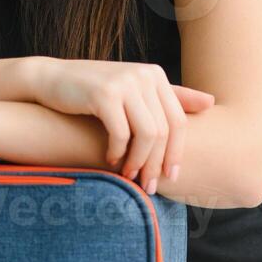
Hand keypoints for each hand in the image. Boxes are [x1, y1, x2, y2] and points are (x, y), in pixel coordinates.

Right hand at [25, 58, 215, 192]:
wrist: (50, 80)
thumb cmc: (94, 91)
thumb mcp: (134, 92)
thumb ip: (171, 97)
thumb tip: (211, 102)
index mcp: (155, 75)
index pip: (179, 121)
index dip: (177, 153)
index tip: (171, 177)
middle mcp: (143, 75)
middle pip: (165, 131)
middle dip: (157, 163)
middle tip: (149, 186)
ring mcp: (124, 83)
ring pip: (147, 135)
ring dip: (139, 161)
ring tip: (129, 176)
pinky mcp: (104, 94)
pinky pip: (121, 134)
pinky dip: (118, 153)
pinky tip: (110, 161)